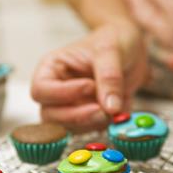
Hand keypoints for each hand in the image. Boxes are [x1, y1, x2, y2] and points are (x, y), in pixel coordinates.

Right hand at [31, 23, 146, 132]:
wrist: (131, 52)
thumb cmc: (114, 41)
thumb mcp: (112, 50)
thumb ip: (109, 77)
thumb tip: (110, 108)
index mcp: (52, 68)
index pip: (41, 90)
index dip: (62, 94)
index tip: (89, 86)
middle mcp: (57, 91)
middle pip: (49, 115)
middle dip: (76, 116)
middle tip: (102, 110)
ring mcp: (70, 106)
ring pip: (66, 128)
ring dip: (88, 125)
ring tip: (111, 111)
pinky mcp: (85, 117)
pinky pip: (85, 131)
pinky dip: (99, 128)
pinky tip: (113, 115)